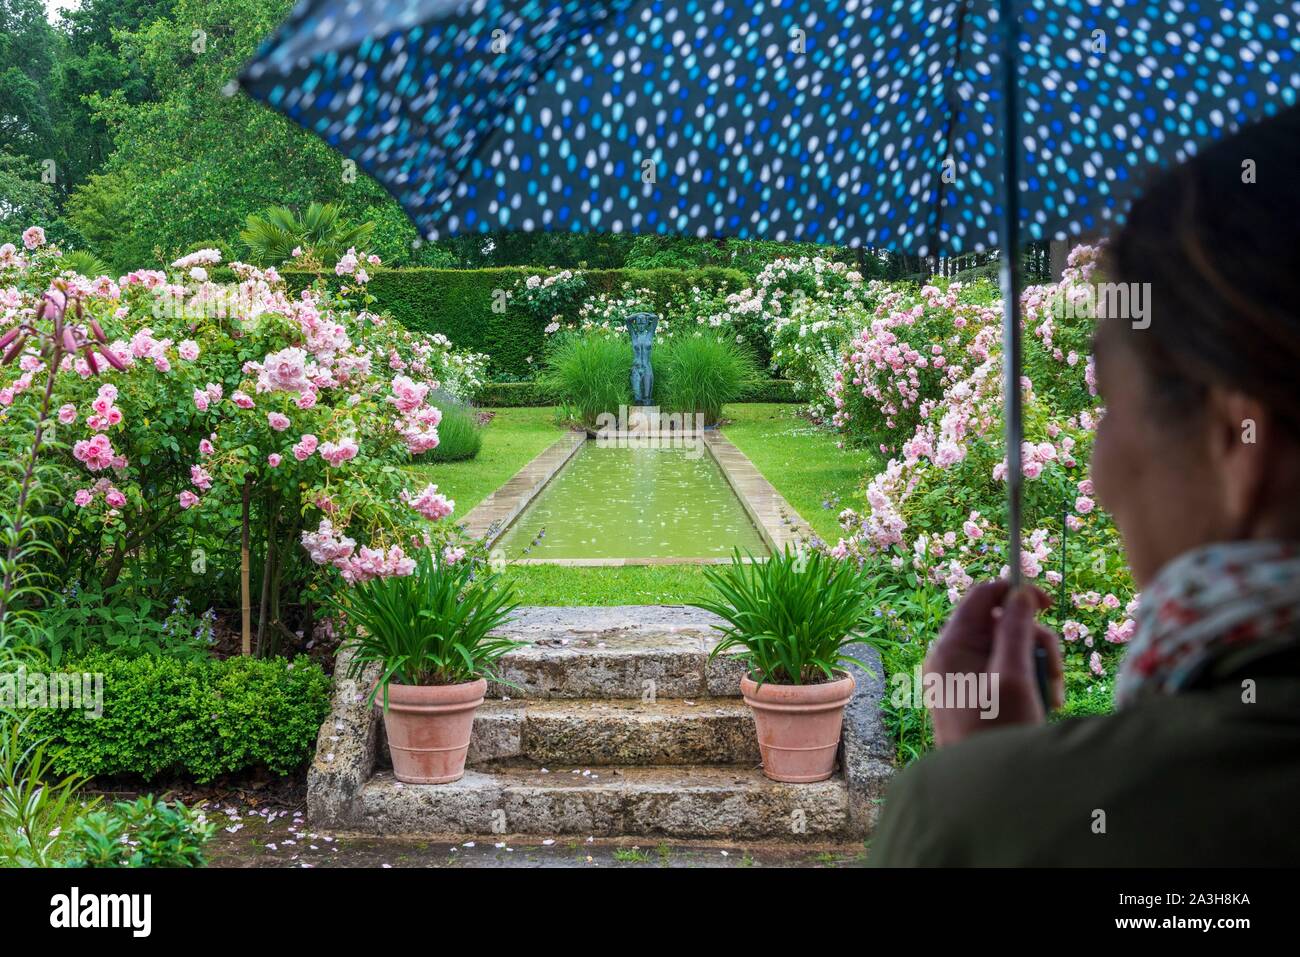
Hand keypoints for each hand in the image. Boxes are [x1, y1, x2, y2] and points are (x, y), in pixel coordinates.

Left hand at [924, 580, 1064, 747]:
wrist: (986, 789)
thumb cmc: (997, 731)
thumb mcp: (1013, 675)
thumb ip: (1017, 630)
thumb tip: (1021, 593)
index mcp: (951, 646)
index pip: (983, 596)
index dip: (1016, 593)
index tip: (1049, 603)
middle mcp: (951, 657)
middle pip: (1001, 624)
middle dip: (1033, 642)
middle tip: (1050, 672)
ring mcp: (961, 677)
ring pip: (1008, 649)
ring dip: (1035, 666)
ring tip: (1048, 698)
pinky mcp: (973, 695)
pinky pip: (1005, 672)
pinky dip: (1026, 682)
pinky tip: (1038, 706)